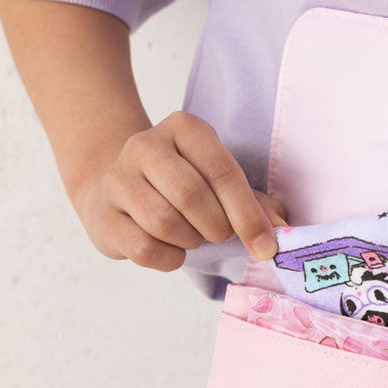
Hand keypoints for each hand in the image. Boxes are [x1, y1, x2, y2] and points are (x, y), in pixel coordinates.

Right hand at [71, 111, 287, 271]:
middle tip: (219, 234)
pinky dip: (169, 258)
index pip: (222, 171)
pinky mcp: (103, 215)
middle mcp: (145, 145)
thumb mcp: (221, 184)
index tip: (266, 246)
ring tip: (191, 235)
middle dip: (216, 228)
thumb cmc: (182, 186)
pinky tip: (171, 247)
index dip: (248, 215)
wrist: (115, 188)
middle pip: (191, 196)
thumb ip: (255, 205)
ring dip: (190, 241)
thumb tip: (284, 230)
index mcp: (184, 128)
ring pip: (164, 223)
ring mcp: (117, 179)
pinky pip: (145, 249)